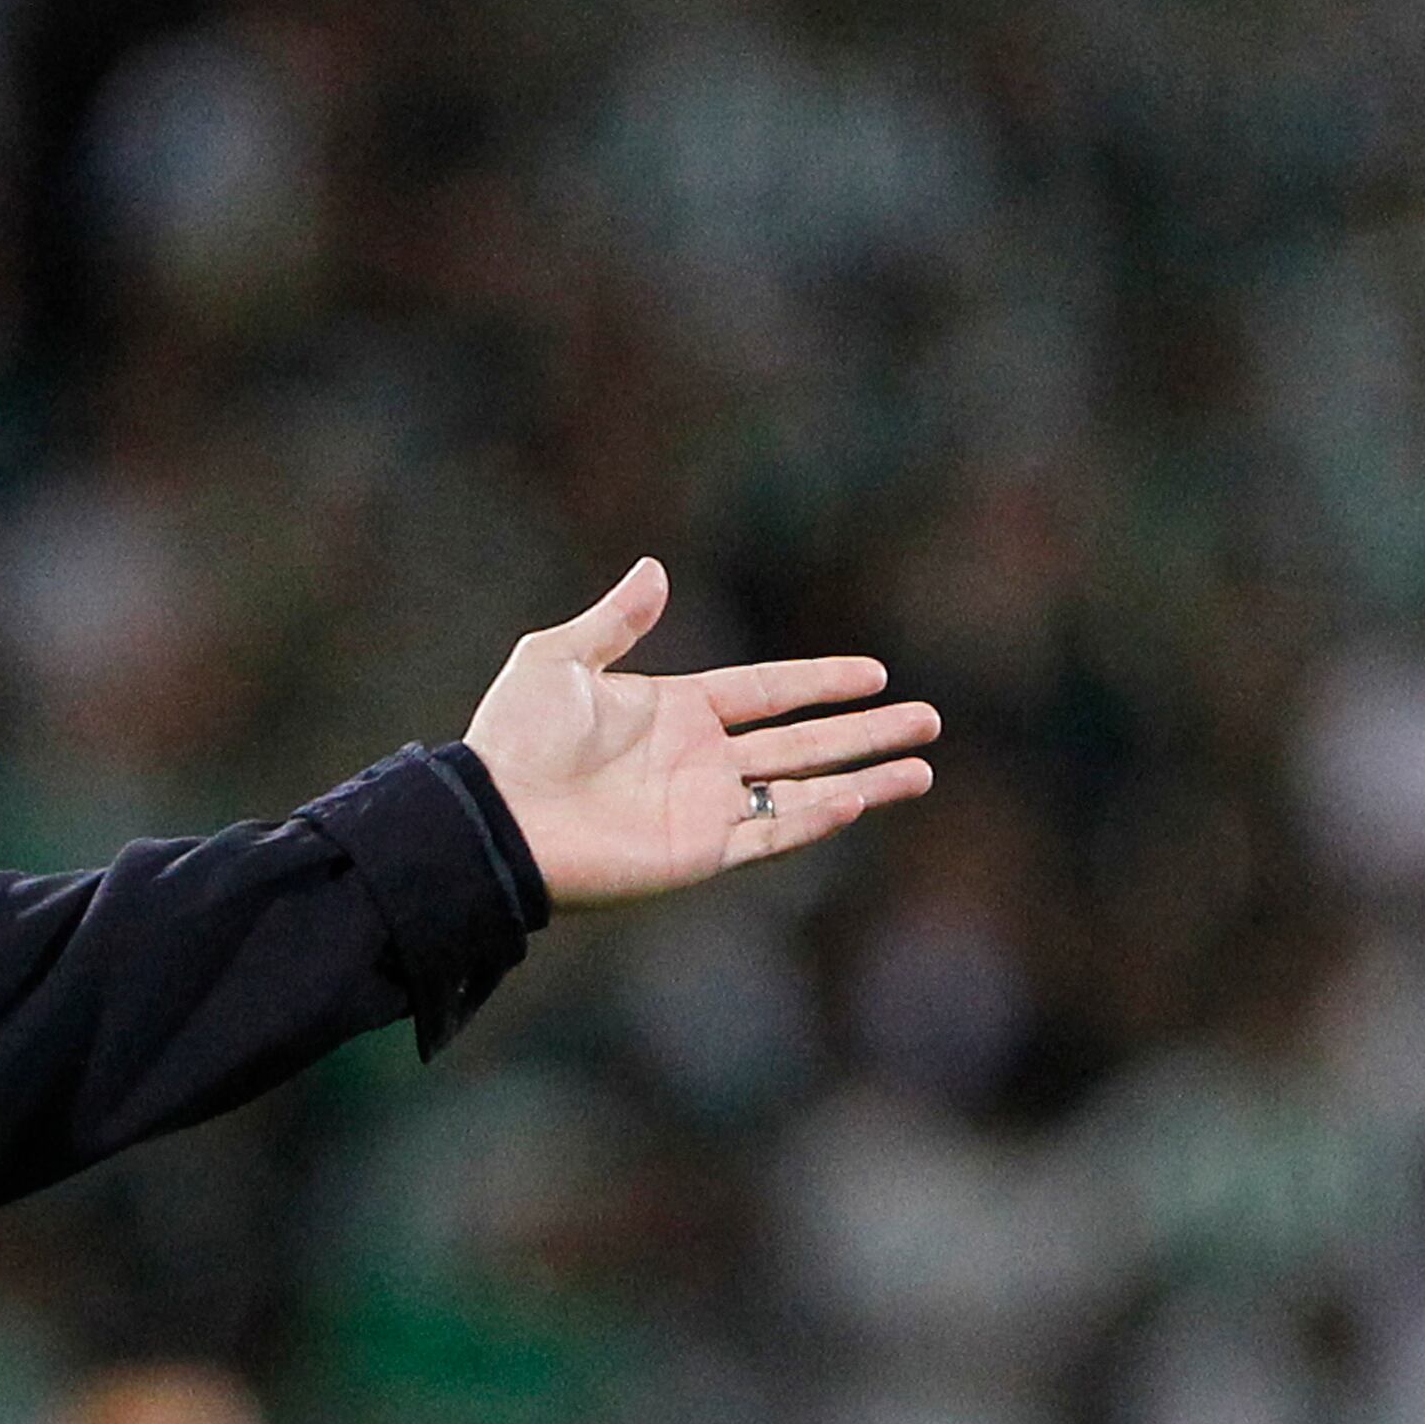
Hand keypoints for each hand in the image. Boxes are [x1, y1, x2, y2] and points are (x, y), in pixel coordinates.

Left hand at [463, 560, 935, 910]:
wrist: (494, 816)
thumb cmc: (513, 741)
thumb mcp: (558, 659)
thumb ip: (615, 620)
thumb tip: (655, 569)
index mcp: (674, 712)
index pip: (767, 692)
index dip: (820, 680)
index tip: (875, 673)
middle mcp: (699, 762)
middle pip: (804, 740)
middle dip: (868, 731)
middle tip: (930, 718)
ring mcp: (704, 809)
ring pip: (805, 789)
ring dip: (866, 778)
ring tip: (923, 766)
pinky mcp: (698, 854)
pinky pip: (771, 834)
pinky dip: (817, 816)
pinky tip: (862, 796)